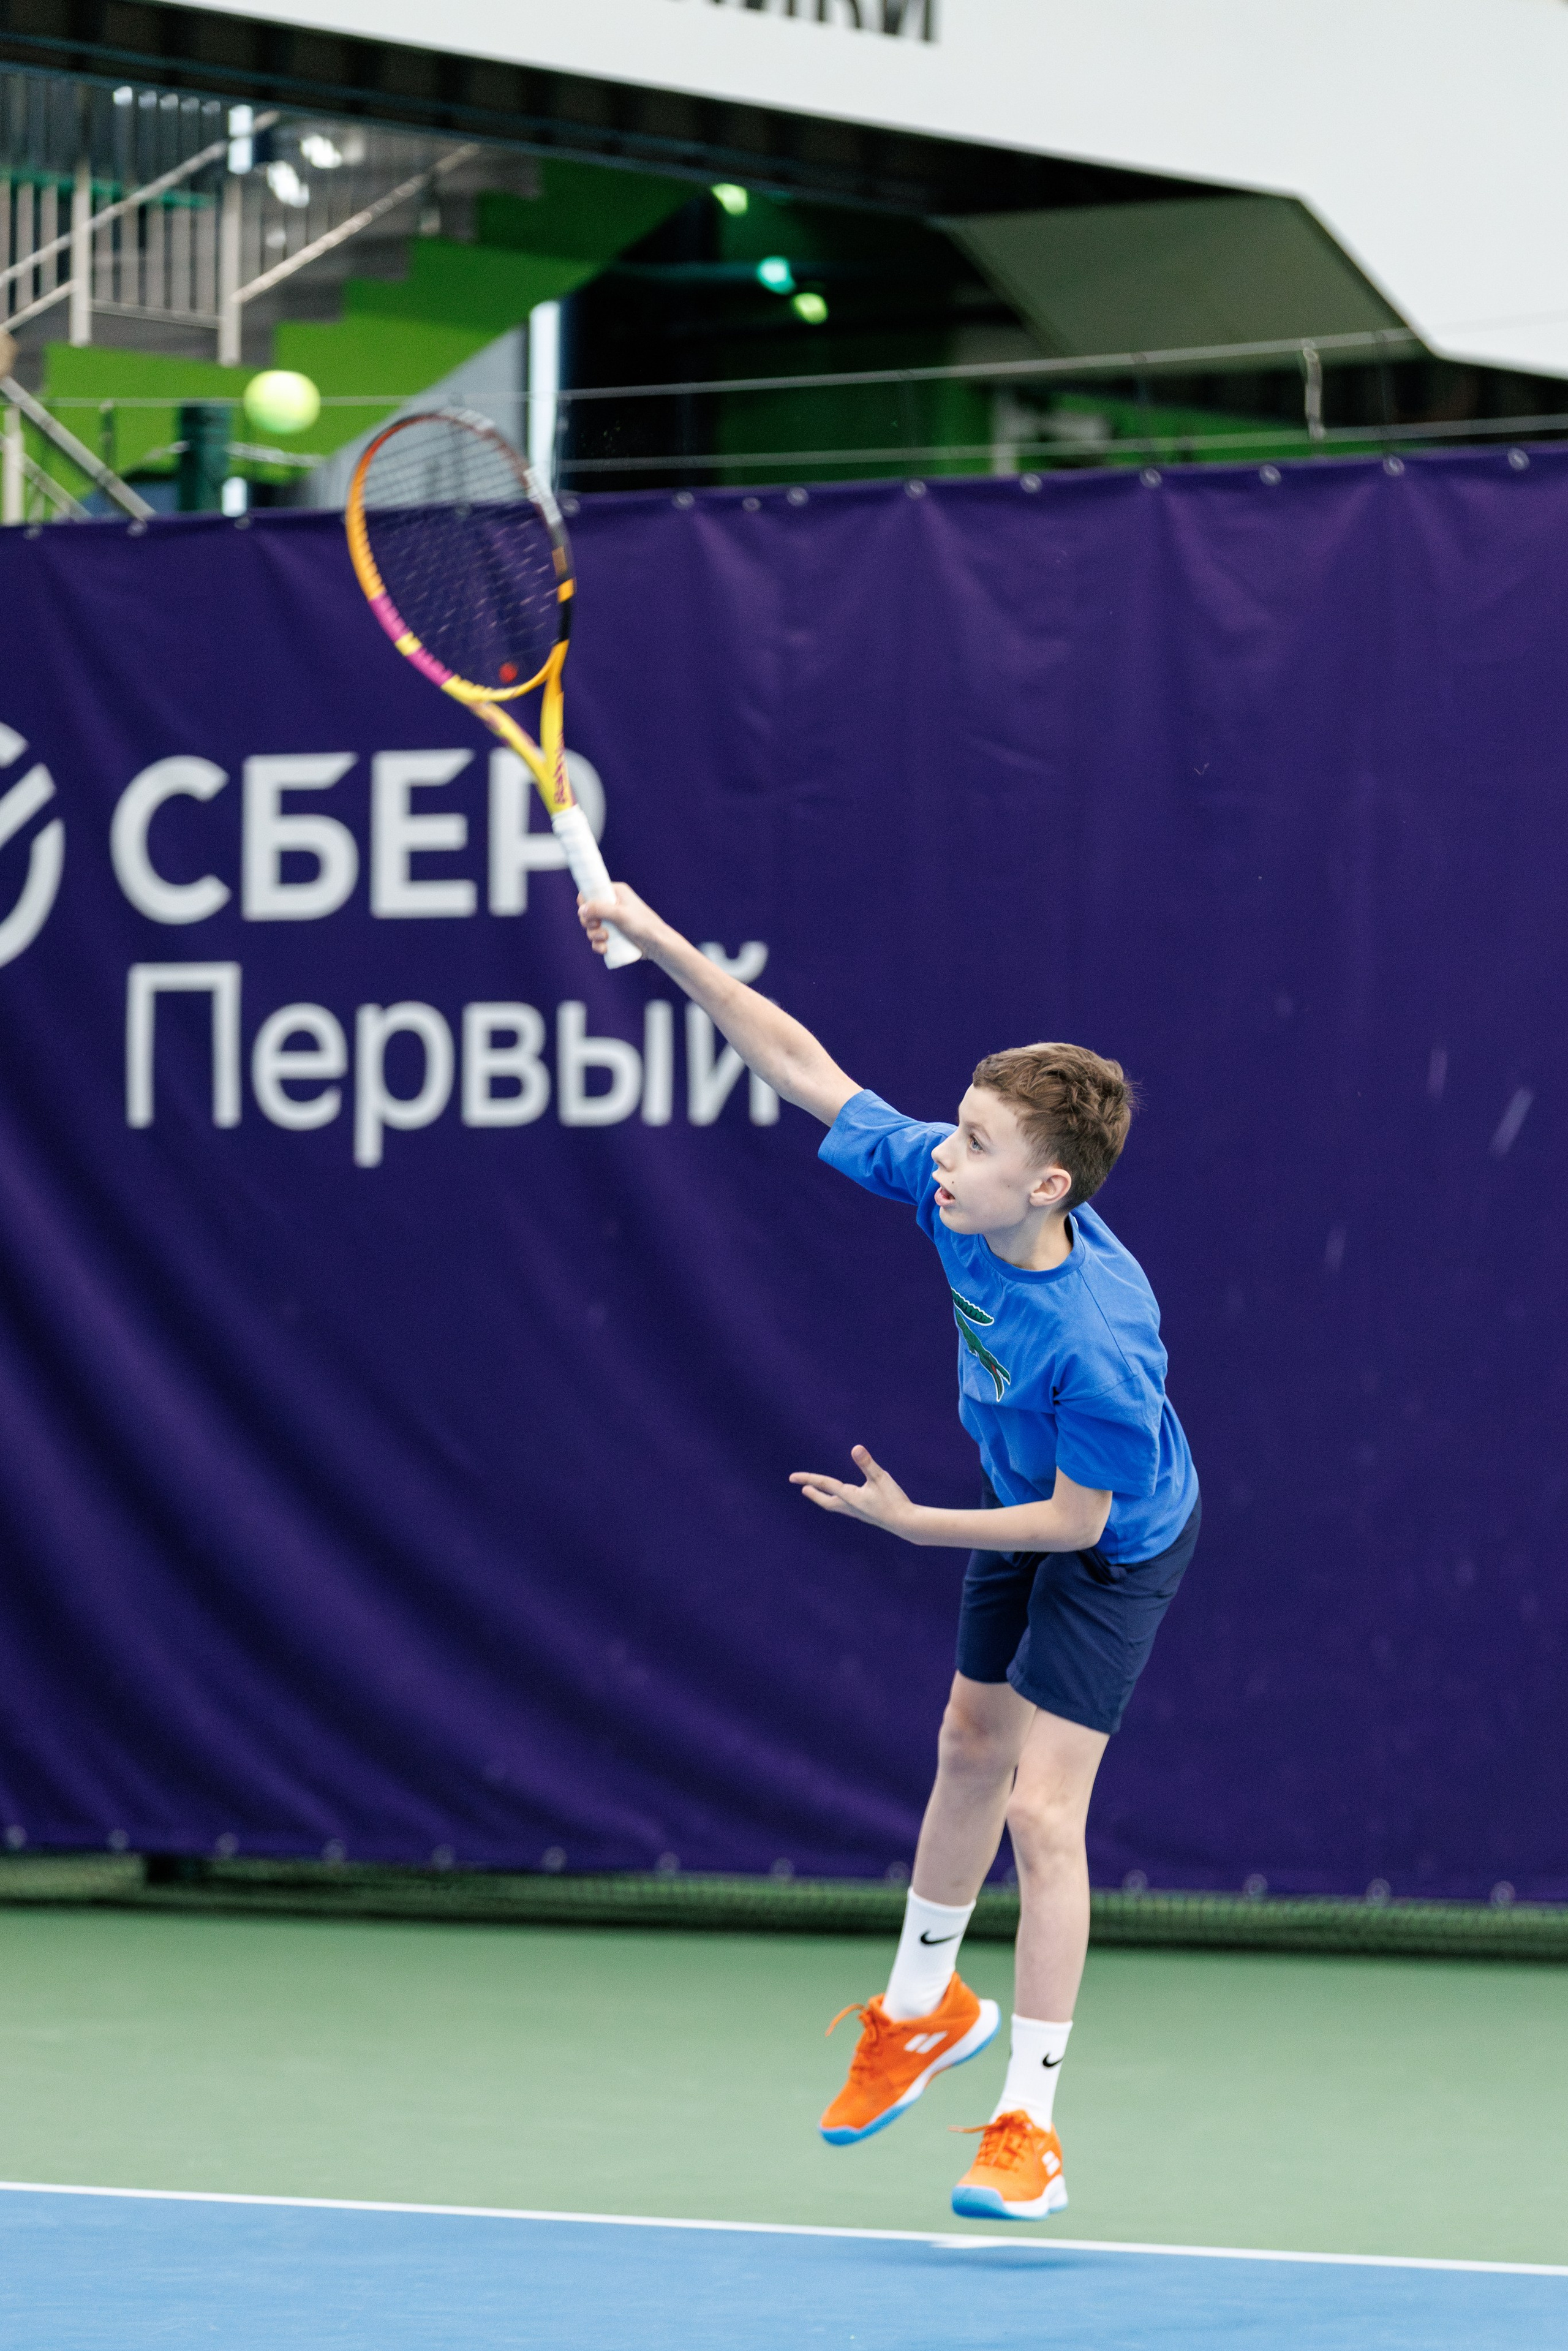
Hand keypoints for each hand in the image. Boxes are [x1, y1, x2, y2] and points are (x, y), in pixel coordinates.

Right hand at [578, 881, 667, 957]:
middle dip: (589, 923)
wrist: (657, 945)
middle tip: (598, 927)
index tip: (588, 914)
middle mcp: (612, 905)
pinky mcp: (613, 935)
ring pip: (591, 928)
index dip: (585, 903)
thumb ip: (600, 909)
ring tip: (605, 940)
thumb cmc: (643, 925)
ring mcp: (612, 921)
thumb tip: (581, 909)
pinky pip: (597, 939)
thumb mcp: (620, 914)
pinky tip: (604, 949)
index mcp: (615, 893)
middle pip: (588, 912)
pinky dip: (598, 945)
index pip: (591, 892)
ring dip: (593, 935)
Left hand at [790, 1446, 919, 1539]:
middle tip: (802, 1487)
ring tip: (817, 1493)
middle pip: (826, 1501)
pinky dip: (837, 1502)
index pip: (825, 1485)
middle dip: (814, 1494)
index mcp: (850, 1497)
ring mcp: (858, 1513)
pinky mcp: (866, 1515)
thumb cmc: (894, 1499)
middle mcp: (850, 1507)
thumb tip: (856, 1448)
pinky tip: (844, 1499)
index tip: (793, 1478)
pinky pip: (845, 1508)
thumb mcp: (881, 1478)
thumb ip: (867, 1463)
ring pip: (835, 1506)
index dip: (809, 1479)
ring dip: (824, 1498)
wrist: (906, 1524)